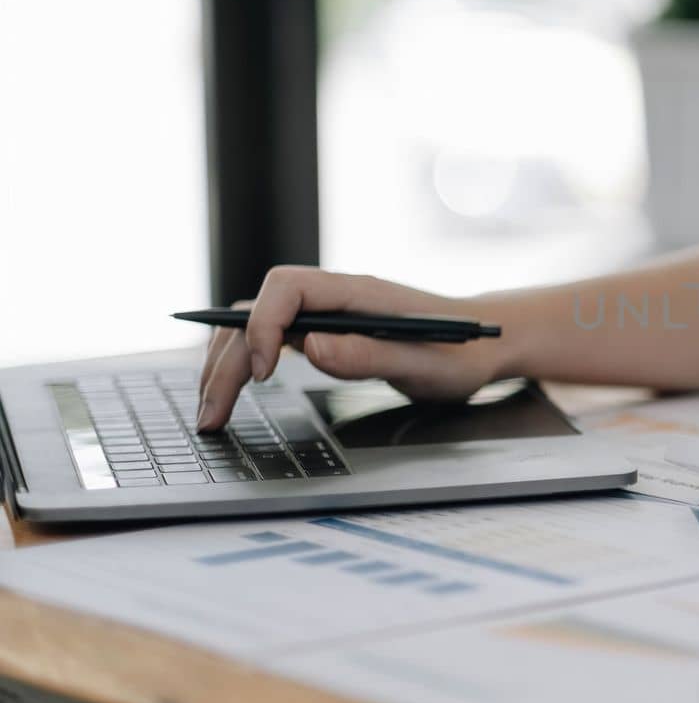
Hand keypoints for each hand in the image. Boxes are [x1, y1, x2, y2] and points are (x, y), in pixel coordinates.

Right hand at [196, 266, 503, 430]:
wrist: (485, 345)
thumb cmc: (463, 354)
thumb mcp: (427, 364)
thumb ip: (372, 355)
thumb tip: (311, 346)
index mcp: (359, 293)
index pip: (287, 286)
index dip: (263, 325)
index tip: (263, 374)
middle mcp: (336, 297)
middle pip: (258, 311)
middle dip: (227, 360)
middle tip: (211, 416)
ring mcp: (327, 314)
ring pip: (256, 325)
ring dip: (225, 364)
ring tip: (210, 414)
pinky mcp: (325, 333)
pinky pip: (270, 339)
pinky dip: (243, 365)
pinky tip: (231, 393)